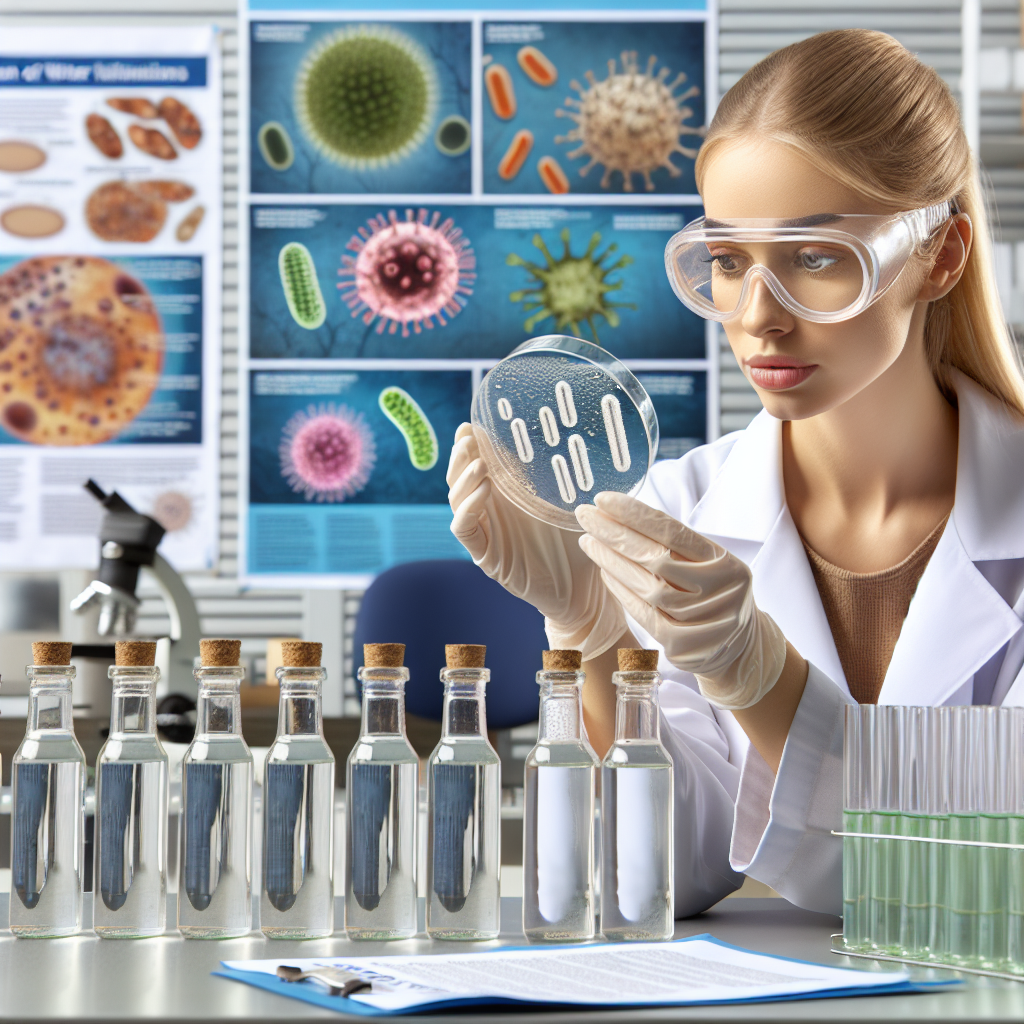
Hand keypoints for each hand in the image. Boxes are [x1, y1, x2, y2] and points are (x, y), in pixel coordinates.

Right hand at [447, 423, 624, 658]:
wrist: (585, 590)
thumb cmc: (580, 544)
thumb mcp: (569, 500)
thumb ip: (562, 474)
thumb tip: (574, 434)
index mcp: (507, 495)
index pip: (479, 463)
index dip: (471, 443)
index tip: (473, 422)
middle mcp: (491, 511)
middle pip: (460, 477)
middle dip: (461, 455)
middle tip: (469, 436)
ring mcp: (487, 533)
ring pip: (457, 499)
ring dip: (464, 478)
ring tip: (479, 462)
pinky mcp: (487, 557)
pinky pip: (465, 530)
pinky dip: (467, 508)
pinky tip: (483, 490)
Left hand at [576, 492, 786, 709]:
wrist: (739, 645)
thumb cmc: (715, 592)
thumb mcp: (711, 564)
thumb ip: (677, 545)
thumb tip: (623, 516)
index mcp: (726, 563)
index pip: (673, 532)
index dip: (635, 514)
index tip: (604, 499)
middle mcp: (717, 592)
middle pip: (656, 557)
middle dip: (615, 534)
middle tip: (585, 515)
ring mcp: (700, 621)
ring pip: (647, 586)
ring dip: (612, 561)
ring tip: (589, 542)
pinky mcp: (681, 645)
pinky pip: (643, 613)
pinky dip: (621, 590)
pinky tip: (605, 572)